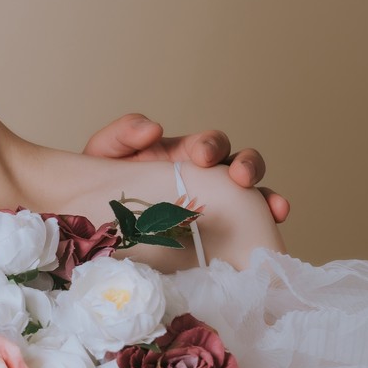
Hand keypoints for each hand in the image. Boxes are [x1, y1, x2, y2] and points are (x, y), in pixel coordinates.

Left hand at [83, 112, 288, 224]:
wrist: (93, 221)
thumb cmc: (107, 180)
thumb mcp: (107, 152)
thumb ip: (125, 134)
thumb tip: (154, 129)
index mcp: (186, 155)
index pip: (211, 144)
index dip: (212, 146)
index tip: (203, 157)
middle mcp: (208, 178)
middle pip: (242, 165)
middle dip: (247, 168)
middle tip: (241, 179)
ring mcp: (216, 206)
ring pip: (253, 197)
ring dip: (266, 199)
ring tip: (274, 209)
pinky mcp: (215, 236)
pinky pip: (245, 231)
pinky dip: (261, 230)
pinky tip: (267, 238)